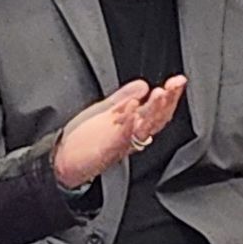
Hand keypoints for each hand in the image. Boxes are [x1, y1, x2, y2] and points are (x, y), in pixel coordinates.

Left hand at [51, 77, 187, 188]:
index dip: (170, 97)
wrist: (62, 162)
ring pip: (144, 129)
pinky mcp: (105, 151)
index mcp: (133, 126)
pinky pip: (121, 138)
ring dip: (153, 110)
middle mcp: (131, 137)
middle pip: (156, 120)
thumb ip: (125, 97)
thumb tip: (144, 85)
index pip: (158, 111)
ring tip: (159, 93)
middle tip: (175, 85)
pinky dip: (127, 123)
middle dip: (167, 102)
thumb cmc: (85, 140)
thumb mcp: (107, 111)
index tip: (179, 81)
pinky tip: (131, 108)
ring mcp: (120, 145)